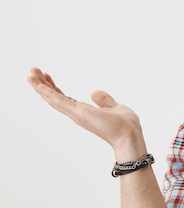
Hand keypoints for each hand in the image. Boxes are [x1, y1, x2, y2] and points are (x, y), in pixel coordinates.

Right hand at [27, 68, 145, 158]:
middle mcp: (77, 114)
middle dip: (43, 86)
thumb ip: (105, 101)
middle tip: (33, 72)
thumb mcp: (115, 107)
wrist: (130, 135)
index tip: (47, 76)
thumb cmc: (125, 126)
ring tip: (30, 74)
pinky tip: (37, 84)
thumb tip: (95, 93)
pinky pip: (59, 101)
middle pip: (55, 98)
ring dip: (40, 87)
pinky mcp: (78, 113)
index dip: (55, 88)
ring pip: (53, 99)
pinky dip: (47, 92)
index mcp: (85, 112)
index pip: (65, 99)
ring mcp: (76, 114)